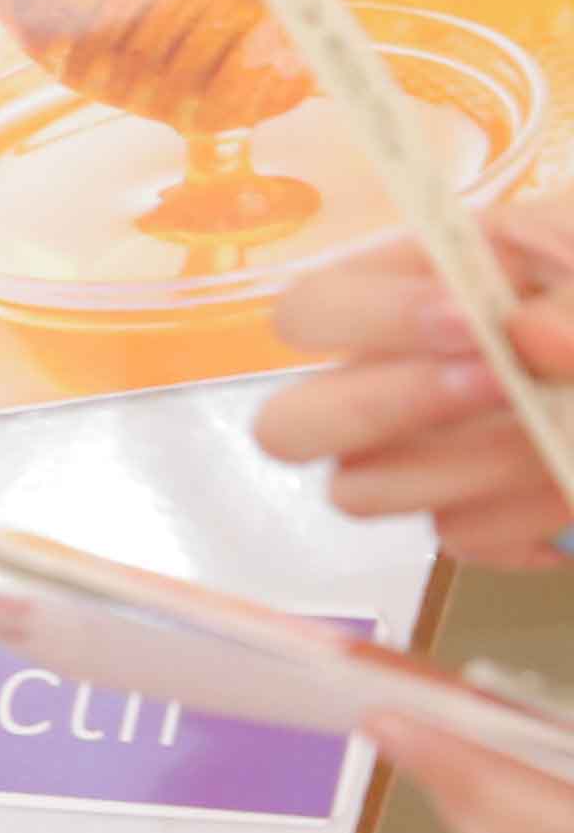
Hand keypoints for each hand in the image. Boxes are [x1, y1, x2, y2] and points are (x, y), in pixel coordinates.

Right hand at [254, 199, 573, 565]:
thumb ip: (569, 296)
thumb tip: (533, 340)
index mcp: (395, 298)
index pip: (310, 311)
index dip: (372, 320)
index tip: (471, 320)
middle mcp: (377, 387)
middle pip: (288, 427)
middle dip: (385, 408)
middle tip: (500, 385)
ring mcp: (412, 460)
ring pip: (361, 492)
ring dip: (469, 465)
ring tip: (559, 433)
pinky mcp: (469, 516)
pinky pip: (462, 536)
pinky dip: (529, 513)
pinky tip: (571, 481)